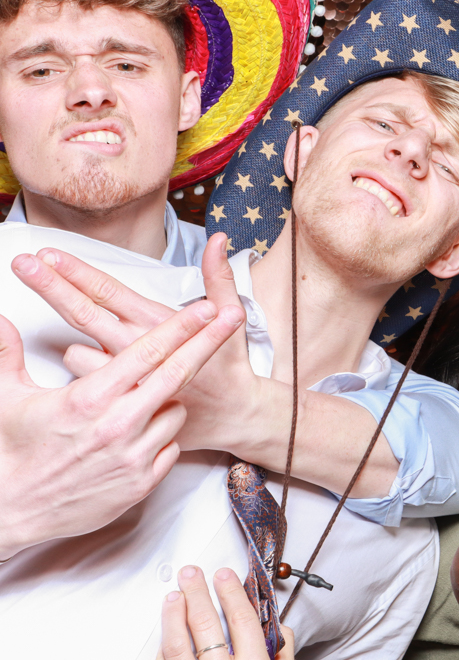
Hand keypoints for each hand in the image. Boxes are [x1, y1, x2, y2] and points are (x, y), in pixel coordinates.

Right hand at [0, 286, 242, 558]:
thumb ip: (7, 353)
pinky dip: (162, 436)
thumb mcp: (8, 398)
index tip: (205, 307)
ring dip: (169, 400)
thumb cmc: (14, 450)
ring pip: (175, 412)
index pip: (147, 353)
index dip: (180, 327)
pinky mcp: (141, 483)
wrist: (13, 511)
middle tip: (230, 319)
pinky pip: (171, 447)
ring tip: (140, 404)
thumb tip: (1, 317)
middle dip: (207, 342)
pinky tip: (140, 435)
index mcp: (90, 398)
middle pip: (178, 374)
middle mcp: (118, 425)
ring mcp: (133, 455)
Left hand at [14, 234, 257, 454]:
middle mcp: (135, 348)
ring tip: (87, 346)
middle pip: (81, 313)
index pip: (107, 291)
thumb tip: (218, 240)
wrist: (232, 418)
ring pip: (74, 353)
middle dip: (49, 285)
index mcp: (157, 323)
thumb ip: (219, 276)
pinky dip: (87, 374)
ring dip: (72, 344)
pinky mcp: (118, 401)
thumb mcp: (230, 317)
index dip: (75, 271)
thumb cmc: (227, 367)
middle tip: (24, 264)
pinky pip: (86, 383)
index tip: (47, 253)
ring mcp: (123, 378)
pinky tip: (101, 376)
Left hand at [148, 566, 295, 659]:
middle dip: (197, 593)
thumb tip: (276, 626)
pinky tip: (163, 641)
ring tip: (173, 597)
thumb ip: (282, 656)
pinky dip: (159, 658)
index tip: (224, 575)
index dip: (231, 592)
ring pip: (177, 647)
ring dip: (173, 617)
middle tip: (191, 574)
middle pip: (207, 626)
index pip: (242, 621)